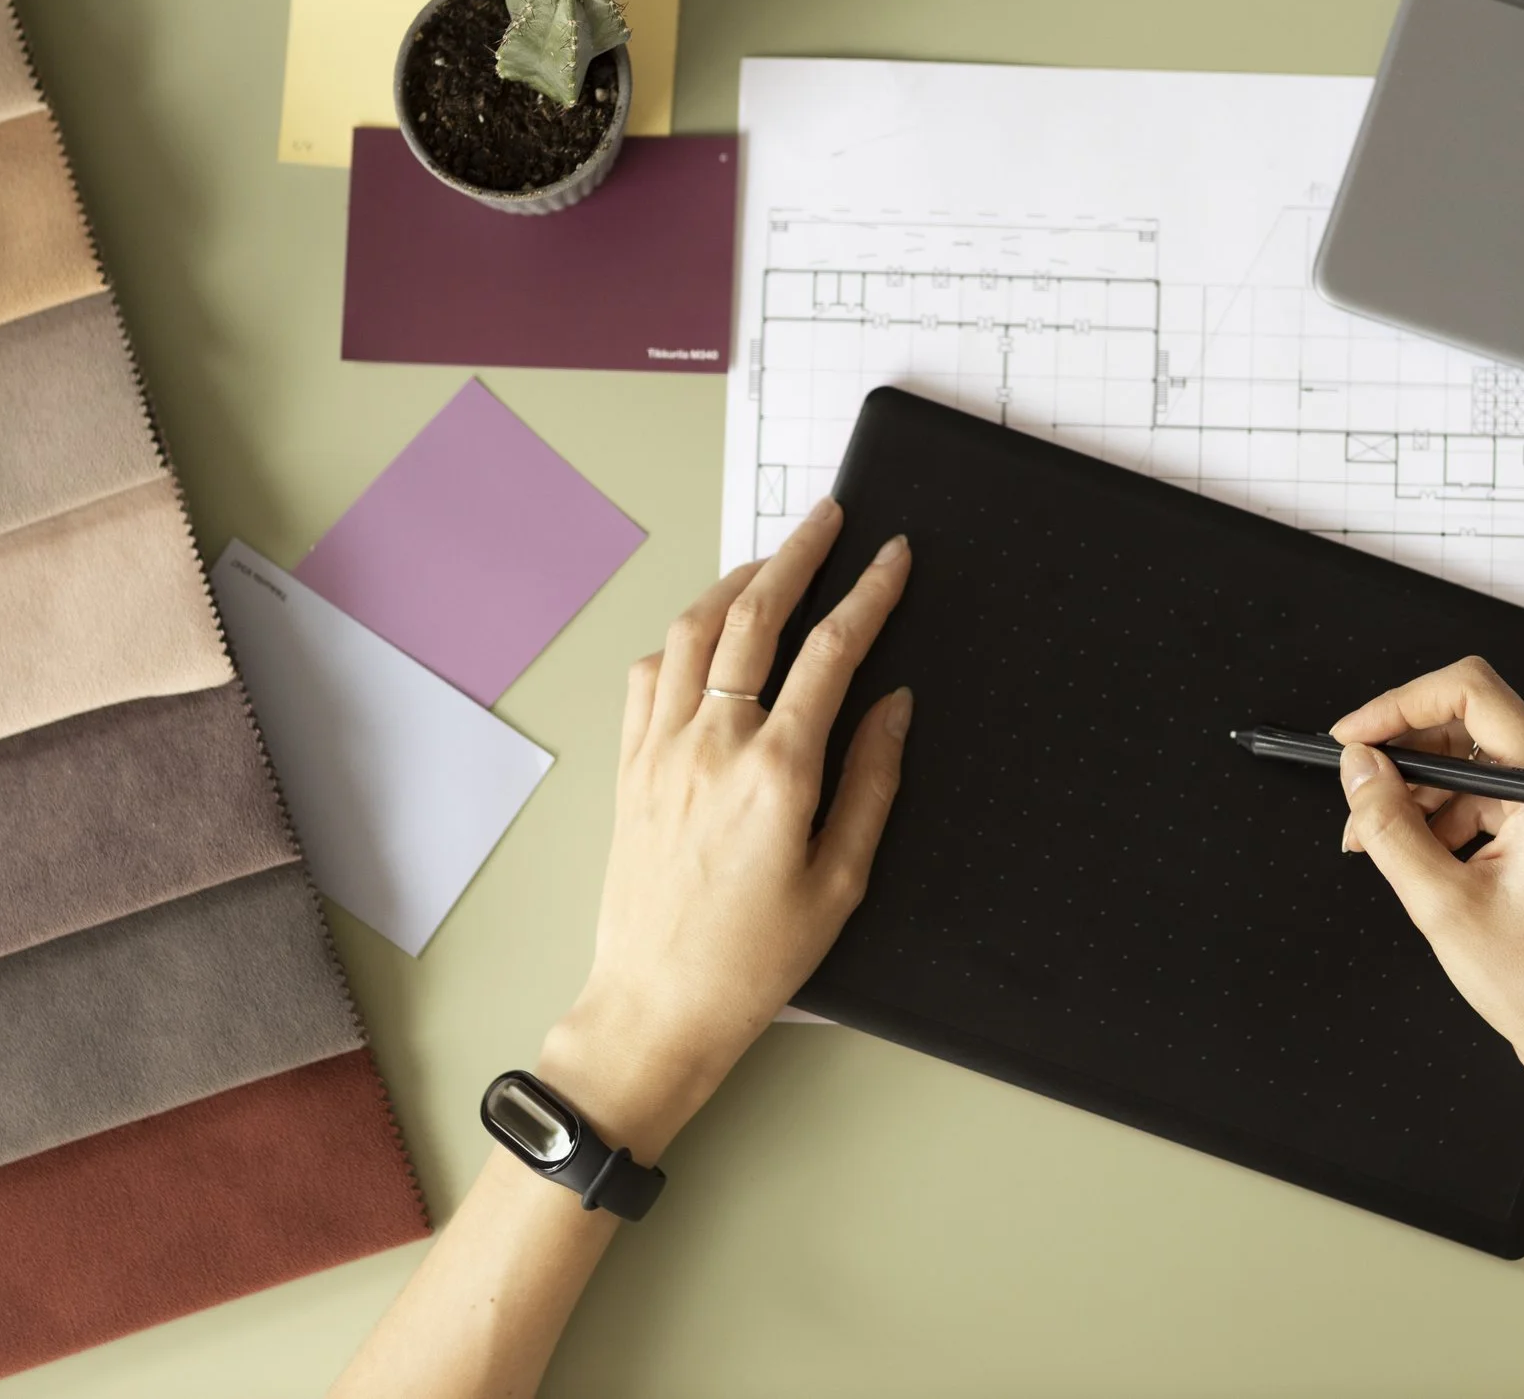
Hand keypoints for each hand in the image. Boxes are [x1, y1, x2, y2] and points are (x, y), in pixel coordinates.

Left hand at [537, 498, 912, 1160]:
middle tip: (831, 518)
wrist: (656, 1006)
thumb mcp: (841, 881)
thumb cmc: (755, 961)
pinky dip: (683, 637)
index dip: (868, 592)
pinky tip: (707, 636)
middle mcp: (712, 743)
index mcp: (777, 771)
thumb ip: (873, 781)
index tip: (893, 555)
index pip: (830, 650)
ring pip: (694, 629)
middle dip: (799, 553)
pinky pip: (651, 674)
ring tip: (773, 560)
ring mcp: (661, 749)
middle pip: (755, 613)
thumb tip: (893, 705)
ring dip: (736, 581)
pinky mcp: (630, 766)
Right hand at [1331, 658, 1523, 1097]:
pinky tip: (1418, 857)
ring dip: (1419, 796)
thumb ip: (1389, 825)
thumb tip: (1357, 768)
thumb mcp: (1441, 903)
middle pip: (1469, 726)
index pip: (1471, 693)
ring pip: (1474, 763)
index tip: (1353, 739)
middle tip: (1356, 802)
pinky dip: (1447, 817)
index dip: (1399, 706)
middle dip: (1402, 761)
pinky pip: (1491, 793)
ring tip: (1378, 843)